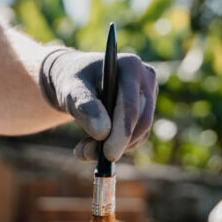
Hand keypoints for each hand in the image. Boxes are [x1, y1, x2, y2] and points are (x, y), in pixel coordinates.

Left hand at [38, 48, 157, 161]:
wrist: (77, 80)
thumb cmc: (72, 81)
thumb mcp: (71, 91)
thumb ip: (84, 107)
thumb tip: (102, 133)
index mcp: (130, 66)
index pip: (131, 105)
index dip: (122, 132)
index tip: (108, 154)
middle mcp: (146, 78)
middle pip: (141, 120)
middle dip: (117, 143)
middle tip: (87, 155)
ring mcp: (150, 94)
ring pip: (141, 132)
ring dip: (115, 147)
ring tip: (83, 149)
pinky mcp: (147, 109)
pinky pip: (138, 136)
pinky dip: (118, 146)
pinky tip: (93, 145)